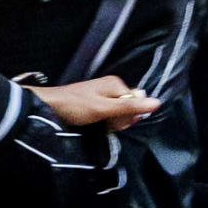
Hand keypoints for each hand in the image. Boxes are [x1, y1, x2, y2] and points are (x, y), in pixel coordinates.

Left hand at [27, 74, 160, 128]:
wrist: (49, 105)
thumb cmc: (76, 106)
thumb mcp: (104, 108)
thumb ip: (129, 107)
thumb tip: (158, 103)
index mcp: (117, 84)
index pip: (136, 104)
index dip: (128, 117)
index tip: (115, 123)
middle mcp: (112, 86)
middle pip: (129, 108)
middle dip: (120, 119)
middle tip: (105, 123)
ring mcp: (104, 93)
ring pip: (119, 112)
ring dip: (112, 121)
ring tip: (99, 123)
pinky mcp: (97, 101)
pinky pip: (109, 112)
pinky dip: (105, 119)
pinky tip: (97, 122)